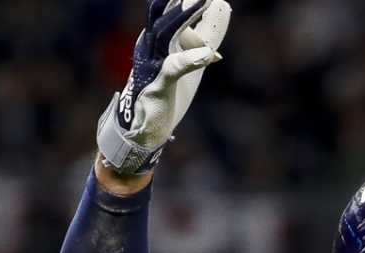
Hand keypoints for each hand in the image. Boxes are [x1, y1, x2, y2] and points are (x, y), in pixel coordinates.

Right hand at [96, 0, 232, 178]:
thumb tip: (222, 9)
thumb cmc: (165, 89)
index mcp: (157, 38)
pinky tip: (210, 56)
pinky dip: (191, 60)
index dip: (188, 4)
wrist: (143, 128)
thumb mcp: (188, 58)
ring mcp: (152, 64)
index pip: (172, 13)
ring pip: (167, 34)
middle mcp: (151, 46)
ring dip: (186, 17)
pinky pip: (174, 69)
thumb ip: (204, 36)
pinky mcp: (158, 85)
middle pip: (164, 14)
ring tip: (206, 0)